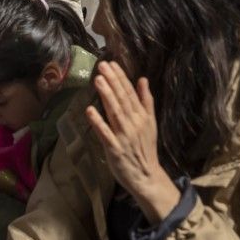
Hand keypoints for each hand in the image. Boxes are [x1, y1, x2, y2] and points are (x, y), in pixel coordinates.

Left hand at [85, 61, 181, 218]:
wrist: (147, 176)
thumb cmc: (145, 148)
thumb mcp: (151, 123)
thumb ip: (146, 101)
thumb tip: (142, 79)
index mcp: (142, 117)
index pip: (130, 93)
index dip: (121, 78)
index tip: (112, 63)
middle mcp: (134, 124)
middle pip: (122, 99)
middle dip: (112, 81)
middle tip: (102, 65)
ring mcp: (124, 136)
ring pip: (114, 113)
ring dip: (106, 96)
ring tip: (98, 80)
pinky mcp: (115, 149)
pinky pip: (105, 133)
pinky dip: (98, 122)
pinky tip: (89, 110)